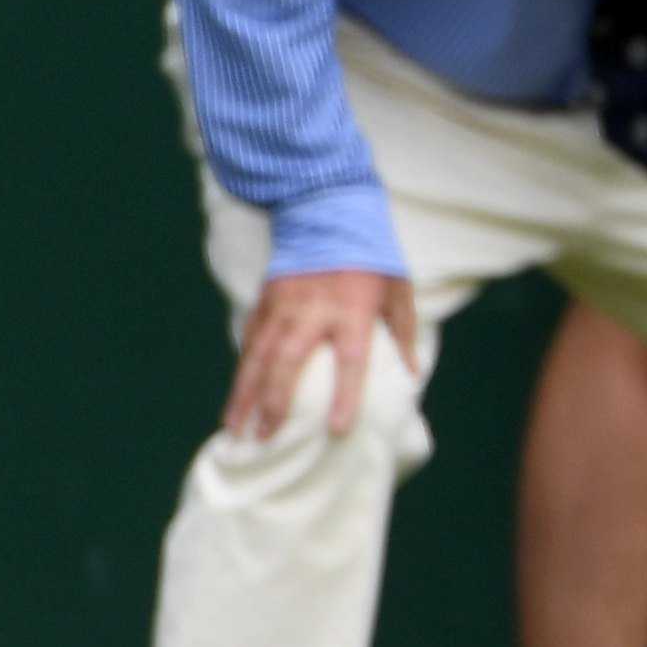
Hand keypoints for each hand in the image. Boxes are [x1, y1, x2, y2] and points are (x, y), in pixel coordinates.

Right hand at [225, 270, 418, 439]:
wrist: (329, 209)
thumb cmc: (372, 256)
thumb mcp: (398, 289)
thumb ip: (403, 333)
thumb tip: (411, 377)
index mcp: (353, 308)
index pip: (350, 359)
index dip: (345, 395)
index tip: (336, 429)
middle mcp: (313, 310)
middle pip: (288, 363)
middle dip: (274, 403)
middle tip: (265, 437)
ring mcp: (284, 305)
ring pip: (258, 356)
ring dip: (245, 395)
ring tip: (235, 428)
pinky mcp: (266, 299)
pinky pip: (251, 340)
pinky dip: (242, 369)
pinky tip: (236, 395)